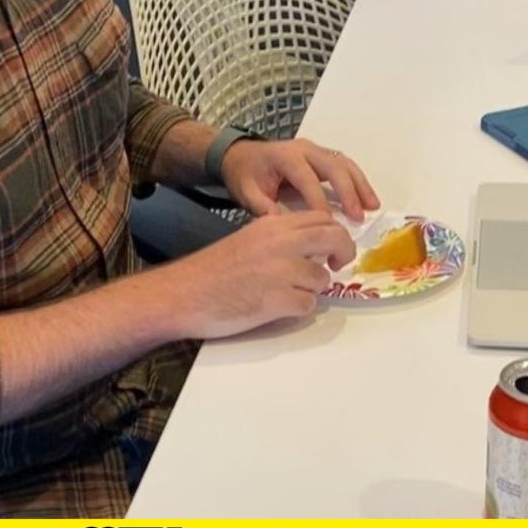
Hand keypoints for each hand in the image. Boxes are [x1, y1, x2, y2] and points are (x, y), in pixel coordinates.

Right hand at [160, 212, 355, 337]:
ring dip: (312, 289)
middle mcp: (281, 243)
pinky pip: (308, 305)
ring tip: (287, 293)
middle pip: (334, 238)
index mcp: (273, 225)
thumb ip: (281, 239)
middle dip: (343, 253)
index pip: (322, 219)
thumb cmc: (212, 270)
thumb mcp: (249, 240)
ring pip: (323, 278)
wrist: (184, 294)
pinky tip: (276, 307)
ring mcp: (281, 271)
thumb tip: (313, 249)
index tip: (331, 248)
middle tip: (335, 265)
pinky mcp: (278, 300)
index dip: (336, 233)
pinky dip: (298, 309)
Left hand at [220, 138, 379, 222]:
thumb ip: (262, 207)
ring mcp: (315, 150)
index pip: (307, 180)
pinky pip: (344, 166)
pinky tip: (367, 200)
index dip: (320, 202)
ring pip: (344, 164)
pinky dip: (358, 182)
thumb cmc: (245, 174)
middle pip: (334, 167)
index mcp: (285, 157)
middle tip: (358, 217)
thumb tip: (283, 225)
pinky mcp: (322, 156)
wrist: (241, 155)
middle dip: (348, 192)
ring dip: (360, 185)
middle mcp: (304, 149)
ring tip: (373, 207)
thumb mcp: (247, 192)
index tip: (330, 225)